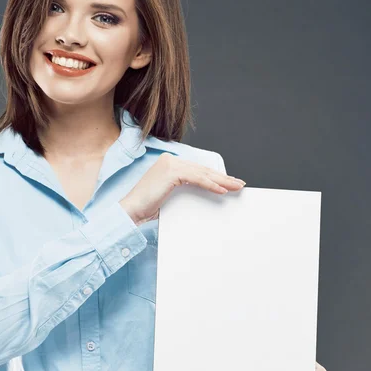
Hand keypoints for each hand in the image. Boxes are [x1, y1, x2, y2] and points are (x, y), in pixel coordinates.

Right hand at [120, 152, 244, 225]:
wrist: (131, 211)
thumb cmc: (147, 207)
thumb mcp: (170, 195)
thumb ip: (184, 189)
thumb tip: (205, 192)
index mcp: (169, 163)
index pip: (197, 170)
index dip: (214, 176)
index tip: (228, 183)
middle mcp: (170, 160)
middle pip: (202, 170)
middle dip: (222, 177)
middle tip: (238, 184)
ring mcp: (170, 164)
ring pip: (202, 173)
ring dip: (221, 181)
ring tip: (235, 187)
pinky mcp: (171, 172)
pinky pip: (197, 178)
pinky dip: (210, 184)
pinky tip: (222, 190)